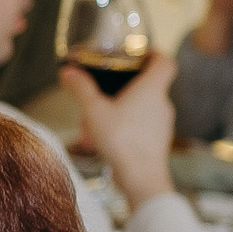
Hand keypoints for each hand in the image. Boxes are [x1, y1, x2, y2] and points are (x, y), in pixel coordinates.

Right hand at [61, 49, 178, 208]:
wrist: (141, 177)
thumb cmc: (121, 140)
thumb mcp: (94, 111)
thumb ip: (81, 89)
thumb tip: (67, 72)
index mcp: (152, 88)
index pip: (165, 61)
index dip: (153, 54)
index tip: (139, 55)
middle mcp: (162, 103)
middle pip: (148, 86)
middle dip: (123, 88)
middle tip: (102, 94)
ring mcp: (162, 124)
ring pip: (141, 108)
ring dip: (120, 110)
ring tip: (95, 123)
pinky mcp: (157, 141)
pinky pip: (141, 127)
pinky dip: (125, 127)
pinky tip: (104, 140)